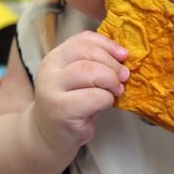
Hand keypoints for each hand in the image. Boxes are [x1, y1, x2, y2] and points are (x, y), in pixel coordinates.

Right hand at [32, 30, 128, 156]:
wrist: (49, 133)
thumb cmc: (71, 102)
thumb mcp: (78, 77)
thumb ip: (94, 62)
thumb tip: (123, 55)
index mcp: (55, 57)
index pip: (82, 39)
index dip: (107, 44)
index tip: (123, 55)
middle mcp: (50, 70)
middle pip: (87, 53)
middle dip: (112, 64)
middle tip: (124, 76)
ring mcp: (53, 90)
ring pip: (90, 72)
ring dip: (111, 80)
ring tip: (117, 90)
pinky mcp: (62, 110)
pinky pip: (94, 97)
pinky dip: (107, 98)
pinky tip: (106, 104)